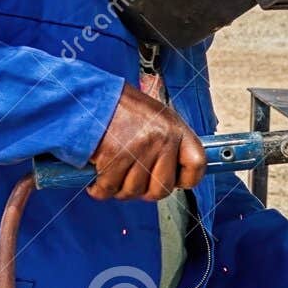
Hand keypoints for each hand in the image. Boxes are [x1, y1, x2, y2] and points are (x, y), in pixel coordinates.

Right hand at [88, 84, 206, 201]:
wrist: (90, 96)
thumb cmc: (122, 109)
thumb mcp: (156, 118)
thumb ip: (168, 144)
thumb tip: (174, 177)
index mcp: (175, 128)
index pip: (196, 165)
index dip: (186, 179)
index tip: (175, 181)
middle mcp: (161, 139)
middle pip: (162, 189)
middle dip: (144, 191)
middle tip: (132, 181)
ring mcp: (138, 148)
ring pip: (133, 191)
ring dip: (119, 189)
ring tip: (112, 174)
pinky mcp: (113, 156)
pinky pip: (108, 188)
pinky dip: (99, 188)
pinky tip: (97, 178)